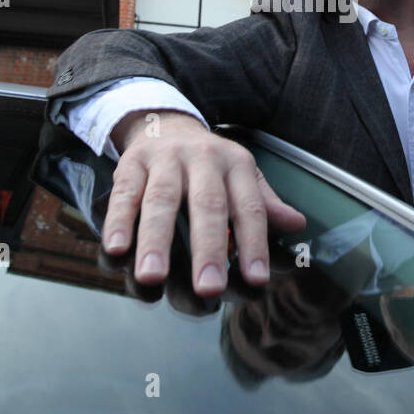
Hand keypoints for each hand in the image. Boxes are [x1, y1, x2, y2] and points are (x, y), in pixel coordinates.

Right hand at [102, 110, 305, 296]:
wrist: (165, 124)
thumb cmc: (209, 166)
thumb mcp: (242, 178)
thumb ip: (264, 205)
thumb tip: (297, 225)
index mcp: (237, 165)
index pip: (250, 207)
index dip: (254, 244)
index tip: (256, 280)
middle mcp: (203, 158)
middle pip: (207, 205)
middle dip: (207, 249)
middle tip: (208, 289)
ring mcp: (164, 159)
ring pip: (160, 200)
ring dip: (155, 241)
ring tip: (152, 278)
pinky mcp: (130, 163)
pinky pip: (123, 194)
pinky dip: (117, 222)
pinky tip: (116, 250)